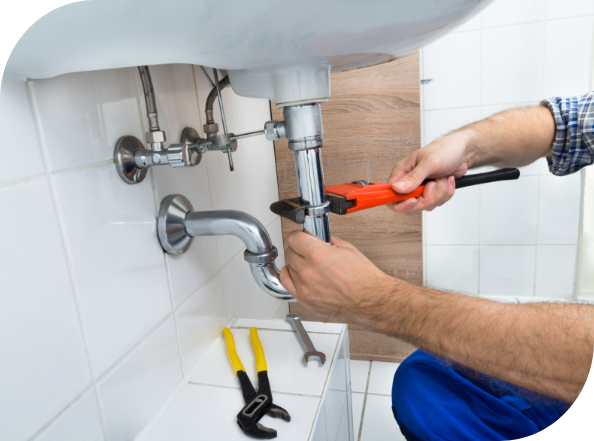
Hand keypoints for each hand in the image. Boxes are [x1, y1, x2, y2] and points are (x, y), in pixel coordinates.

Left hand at [279, 231, 395, 327]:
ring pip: (289, 267)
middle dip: (299, 248)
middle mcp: (308, 271)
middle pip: (290, 252)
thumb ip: (327, 241)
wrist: (371, 301)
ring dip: (297, 264)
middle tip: (309, 250)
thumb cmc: (364, 279)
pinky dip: (292, 277)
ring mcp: (305, 287)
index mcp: (317, 255)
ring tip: (309, 264)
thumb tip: (318, 237)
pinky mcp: (305, 300)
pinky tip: (299, 275)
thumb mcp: (347, 249)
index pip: (293, 238)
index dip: (298, 235)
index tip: (301, 236)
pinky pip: (287, 283)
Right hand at [387, 131, 473, 214]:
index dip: (400, 203)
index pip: (390, 195)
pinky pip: (437, 203)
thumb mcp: (429, 162)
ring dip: (439, 194)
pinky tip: (447, 181)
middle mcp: (409, 182)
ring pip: (425, 205)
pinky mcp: (432, 192)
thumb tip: (396, 188)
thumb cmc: (445, 150)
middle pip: (409, 205)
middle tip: (433, 185)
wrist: (462, 151)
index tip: (413, 200)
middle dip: (426, 198)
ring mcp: (421, 189)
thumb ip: (413, 177)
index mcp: (402, 172)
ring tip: (442, 178)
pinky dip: (446, 193)